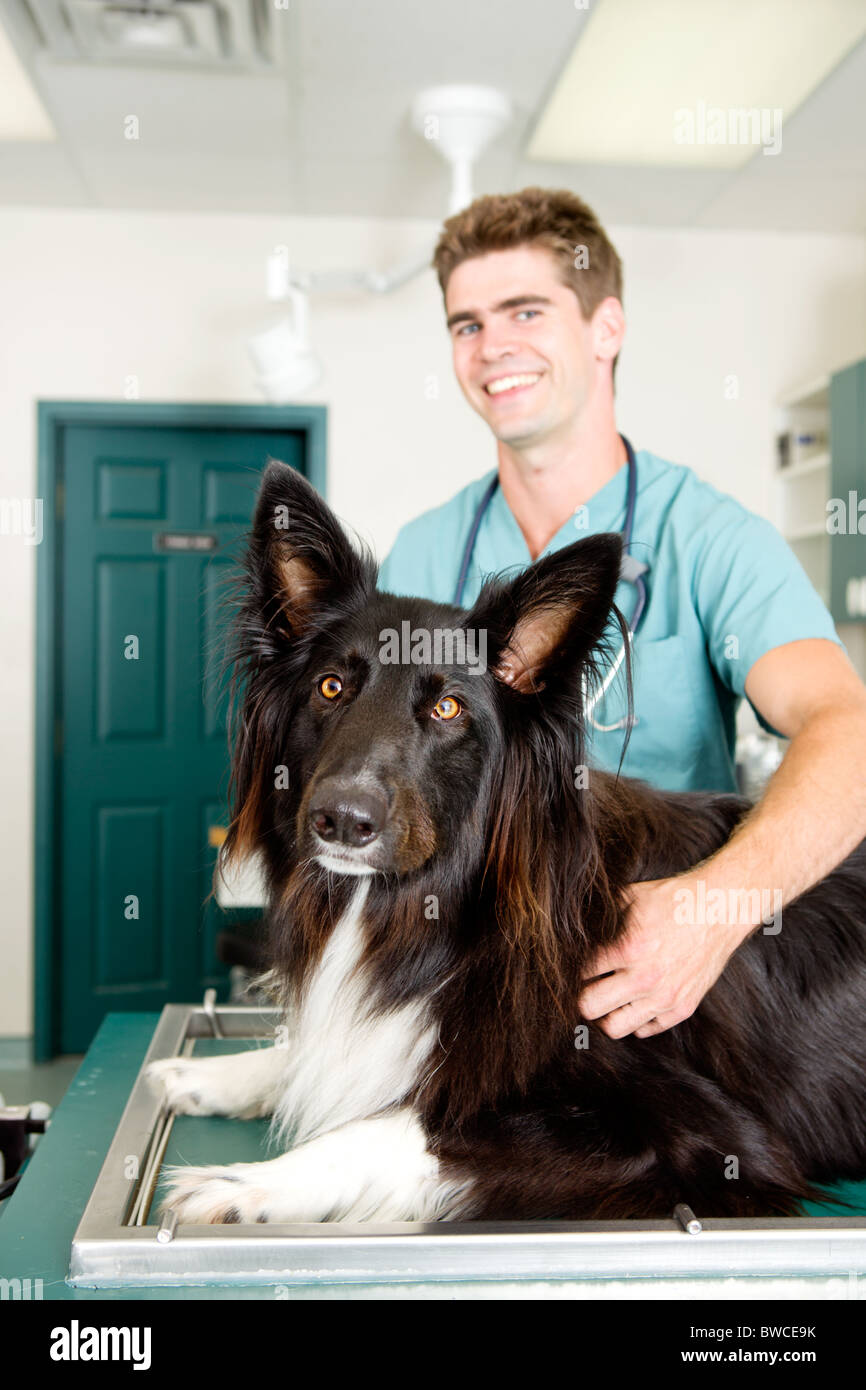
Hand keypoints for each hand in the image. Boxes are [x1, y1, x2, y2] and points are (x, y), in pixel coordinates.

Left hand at [576, 876, 747, 1038]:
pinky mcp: (681, 1008)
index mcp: (627, 948)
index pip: (579, 973)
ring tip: (606, 997)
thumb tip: (569, 925)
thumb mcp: (630, 896)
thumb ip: (599, 915)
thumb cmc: (672, 900)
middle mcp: (644, 978)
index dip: (570, 968)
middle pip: (589, 1007)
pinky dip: (635, 1019)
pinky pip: (645, 1029)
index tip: (571, 966)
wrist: (718, 910)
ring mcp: (664, 997)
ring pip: (614, 1028)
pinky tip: (633, 1000)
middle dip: (580, 996)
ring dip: (605, 1013)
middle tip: (583, 986)